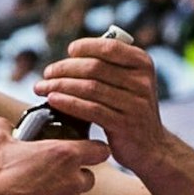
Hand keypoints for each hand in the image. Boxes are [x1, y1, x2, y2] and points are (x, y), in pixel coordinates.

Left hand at [33, 34, 167, 169]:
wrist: (151, 146)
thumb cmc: (131, 109)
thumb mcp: (130, 83)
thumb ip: (109, 66)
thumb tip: (71, 56)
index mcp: (143, 64)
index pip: (110, 47)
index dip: (86, 47)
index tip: (69, 52)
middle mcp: (142, 82)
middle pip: (95, 68)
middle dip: (65, 68)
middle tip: (46, 73)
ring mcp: (135, 104)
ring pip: (90, 88)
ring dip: (60, 86)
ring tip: (42, 87)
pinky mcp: (124, 125)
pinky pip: (90, 110)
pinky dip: (68, 103)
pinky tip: (53, 101)